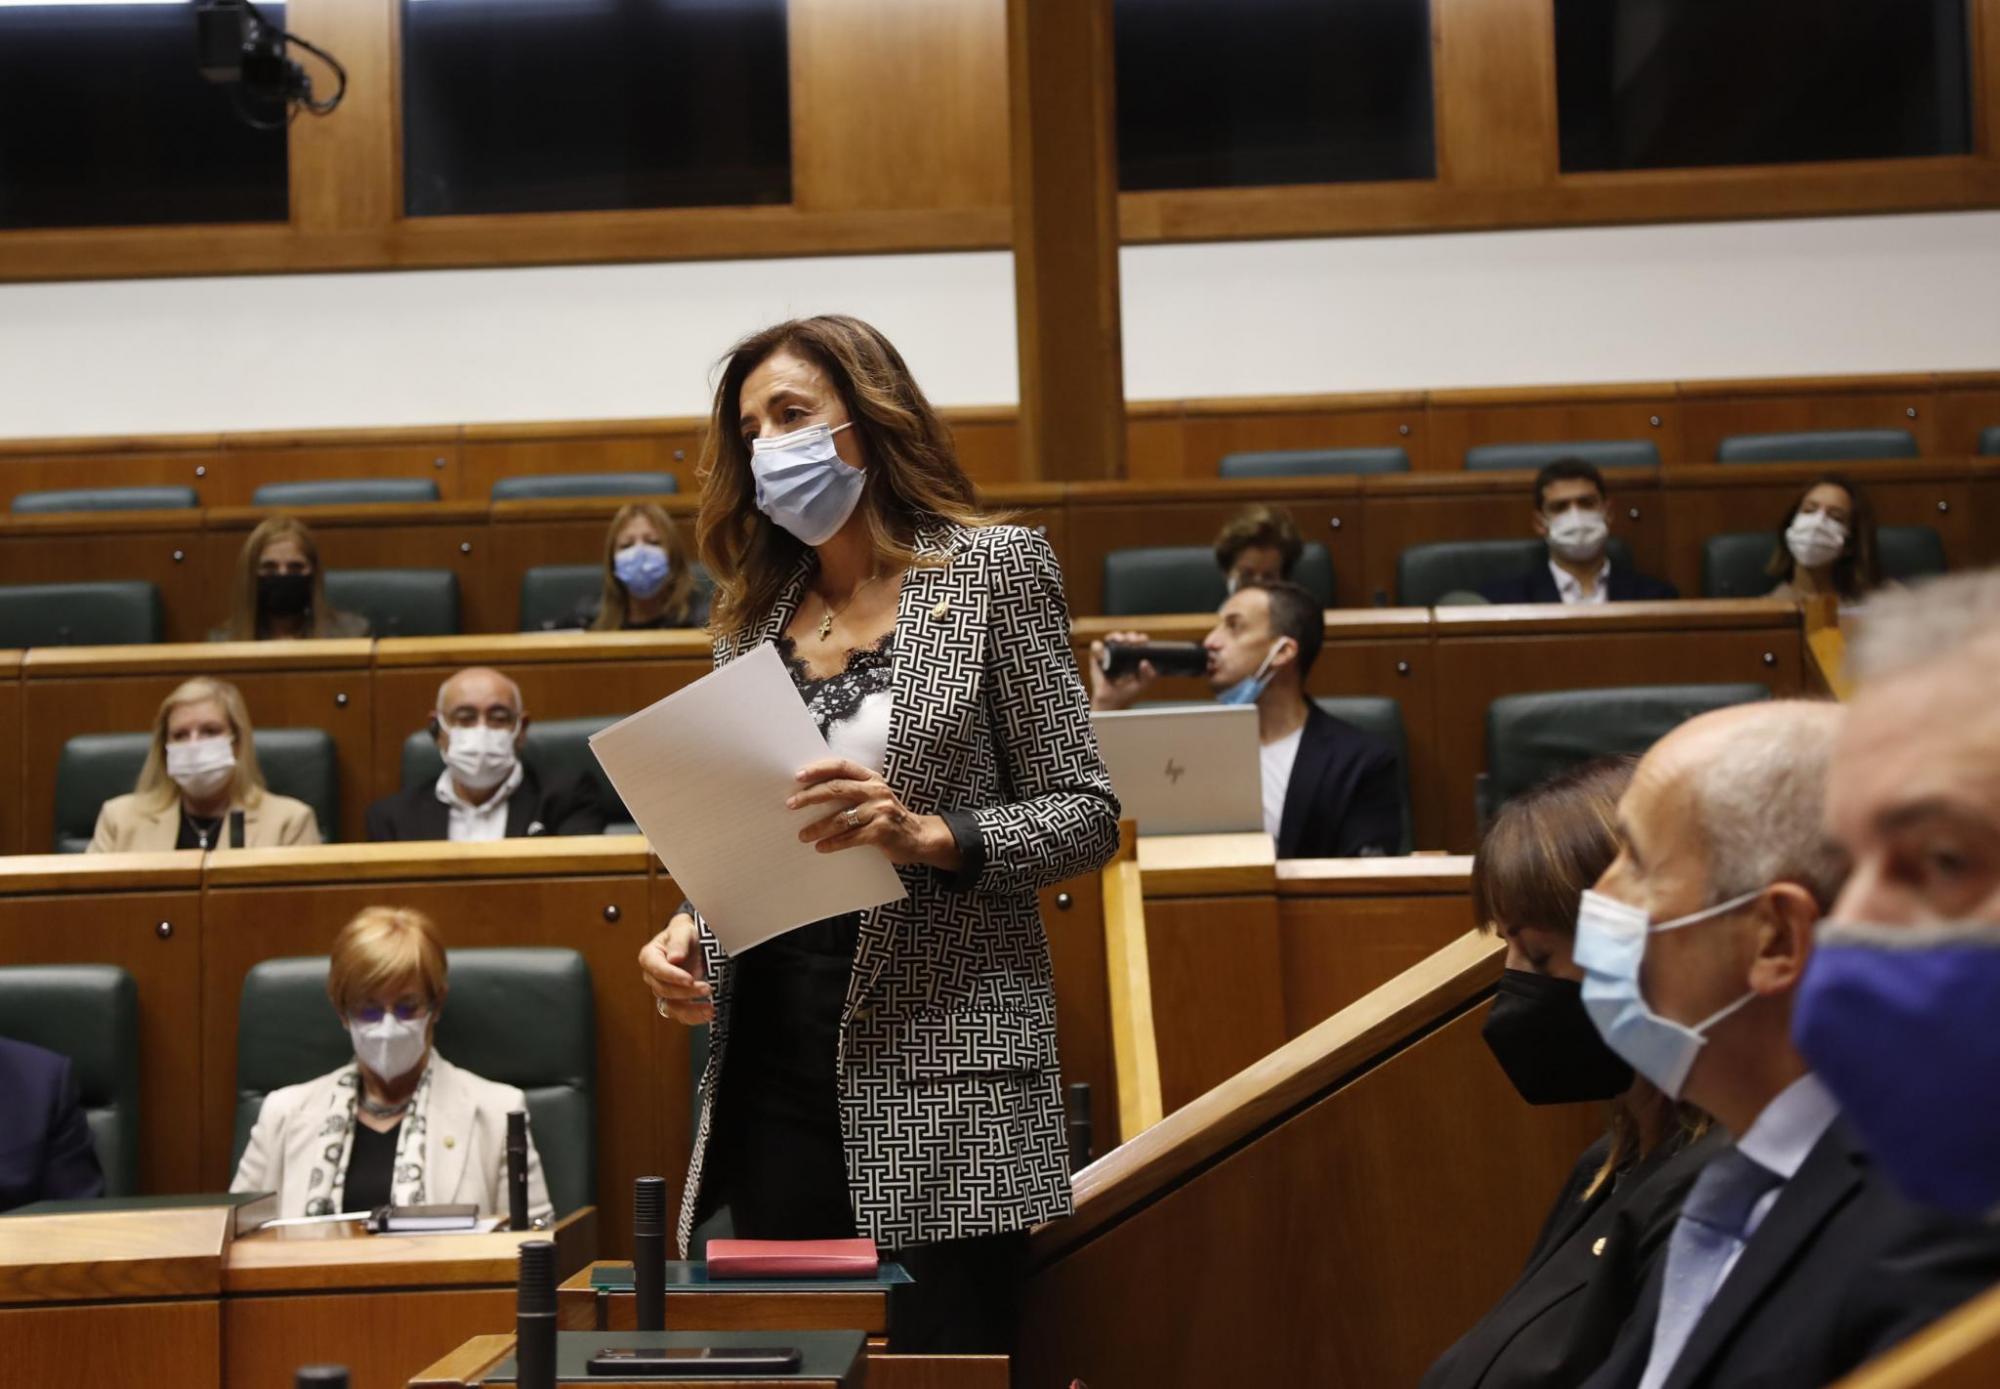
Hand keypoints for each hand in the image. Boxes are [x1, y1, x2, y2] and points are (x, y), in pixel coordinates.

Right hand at [639, 913, 711, 1025]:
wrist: (694, 941)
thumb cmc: (685, 933)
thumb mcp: (683, 929)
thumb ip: (679, 941)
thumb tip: (674, 958)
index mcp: (650, 956)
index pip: (657, 969)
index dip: (672, 976)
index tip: (689, 979)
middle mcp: (653, 976)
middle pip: (664, 990)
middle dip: (686, 992)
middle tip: (707, 988)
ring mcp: (664, 990)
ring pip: (671, 1007)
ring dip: (690, 1010)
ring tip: (709, 1009)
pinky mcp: (675, 1000)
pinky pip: (681, 1013)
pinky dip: (694, 1016)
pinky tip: (708, 1013)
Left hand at [788, 758, 959, 870]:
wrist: (920, 837)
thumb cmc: (889, 816)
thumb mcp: (874, 796)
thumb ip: (852, 791)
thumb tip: (813, 794)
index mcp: (871, 778)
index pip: (841, 766)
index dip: (819, 769)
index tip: (798, 776)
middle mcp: (876, 790)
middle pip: (837, 788)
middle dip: (810, 796)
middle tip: (791, 804)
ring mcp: (880, 811)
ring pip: (841, 817)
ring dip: (818, 827)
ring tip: (803, 835)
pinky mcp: (882, 831)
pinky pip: (851, 837)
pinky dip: (833, 843)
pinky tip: (821, 847)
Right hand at [1088, 629, 1157, 711]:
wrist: (1112, 700)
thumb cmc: (1128, 691)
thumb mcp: (1143, 684)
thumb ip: (1149, 675)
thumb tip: (1144, 662)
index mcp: (1135, 655)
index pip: (1139, 641)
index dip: (1141, 639)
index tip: (1142, 641)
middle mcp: (1122, 651)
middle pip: (1126, 636)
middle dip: (1130, 636)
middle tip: (1132, 641)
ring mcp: (1109, 653)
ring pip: (1111, 637)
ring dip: (1116, 636)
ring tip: (1120, 641)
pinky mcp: (1097, 657)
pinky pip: (1096, 647)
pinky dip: (1099, 648)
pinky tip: (1104, 655)